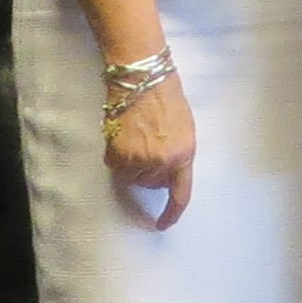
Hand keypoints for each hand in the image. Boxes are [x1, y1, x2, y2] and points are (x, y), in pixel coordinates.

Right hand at [104, 71, 195, 228]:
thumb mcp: (184, 130)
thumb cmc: (167, 99)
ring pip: (133, 177)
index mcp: (185, 154)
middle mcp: (162, 162)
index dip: (171, 213)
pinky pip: (117, 168)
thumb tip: (164, 175)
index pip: (180, 194)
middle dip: (152, 170)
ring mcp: (138, 160)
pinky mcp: (117, 155)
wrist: (142, 78)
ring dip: (134, 164)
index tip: (163, 224)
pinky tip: (124, 136)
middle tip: (150, 143)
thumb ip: (178, 155)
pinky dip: (118, 157)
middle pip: (153, 182)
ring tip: (137, 136)